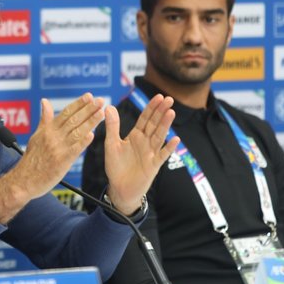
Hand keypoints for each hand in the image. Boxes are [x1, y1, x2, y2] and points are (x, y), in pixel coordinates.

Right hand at [0, 93, 104, 223]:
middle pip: (73, 120)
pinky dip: (83, 142)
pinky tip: (92, 135)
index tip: (89, 96)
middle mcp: (53, 137)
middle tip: (100, 101)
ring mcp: (57, 149)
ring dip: (90, 122)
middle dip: (88, 109)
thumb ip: (45, 119)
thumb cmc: (31, 159)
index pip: (65, 113)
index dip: (78, 104)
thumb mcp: (36, 135)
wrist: (23, 180)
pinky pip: (74, 150)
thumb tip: (45, 101)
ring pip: (76, 132)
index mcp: (48, 130)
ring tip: (102, 113)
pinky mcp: (61, 162)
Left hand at [103, 94, 178, 214]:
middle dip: (161, 111)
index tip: (159, 96)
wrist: (119, 188)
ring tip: (171, 112)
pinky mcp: (153, 165)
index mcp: (135, 136)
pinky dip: (169, 148)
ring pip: (159, 136)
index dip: (151, 107)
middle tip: (169, 99)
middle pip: (154, 124)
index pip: (145, 118)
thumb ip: (112, 127)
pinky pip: (162, 155)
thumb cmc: (115, 166)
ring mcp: (151, 153)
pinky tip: (175, 139)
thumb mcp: (111, 144)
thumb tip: (108, 107)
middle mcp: (145, 142)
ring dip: (165, 125)